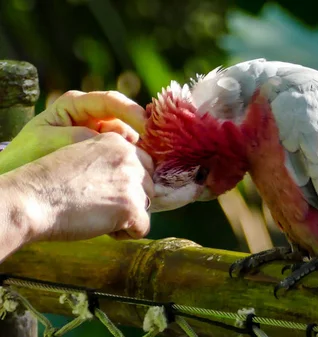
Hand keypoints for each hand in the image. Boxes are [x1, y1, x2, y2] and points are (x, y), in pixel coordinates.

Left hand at [0, 90, 145, 173]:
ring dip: (139, 151)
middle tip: (156, 149)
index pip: (111, 102)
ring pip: (128, 138)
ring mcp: (99, 134)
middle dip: (142, 132)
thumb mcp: (48, 142)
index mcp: (76, 105)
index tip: (147, 126)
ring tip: (147, 166)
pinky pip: (124, 154)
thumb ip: (80, 137)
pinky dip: (132, 162)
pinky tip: (138, 173)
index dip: (132, 112)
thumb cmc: (27, 157)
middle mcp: (91, 116)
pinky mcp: (104, 154)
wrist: (20, 184)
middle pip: (126, 119)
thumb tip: (114, 140)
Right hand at [5, 132, 153, 240]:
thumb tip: (131, 182)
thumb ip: (110, 162)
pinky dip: (127, 234)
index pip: (144, 164)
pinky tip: (105, 229)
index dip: (129, 182)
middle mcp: (130, 158)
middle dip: (130, 199)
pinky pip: (143, 227)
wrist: (32, 199)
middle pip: (149, 186)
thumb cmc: (49, 183)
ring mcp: (133, 182)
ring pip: (147, 205)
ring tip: (100, 217)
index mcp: (118, 142)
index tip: (107, 191)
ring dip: (128, 216)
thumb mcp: (83, 156)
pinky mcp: (131, 207)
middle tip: (102, 206)